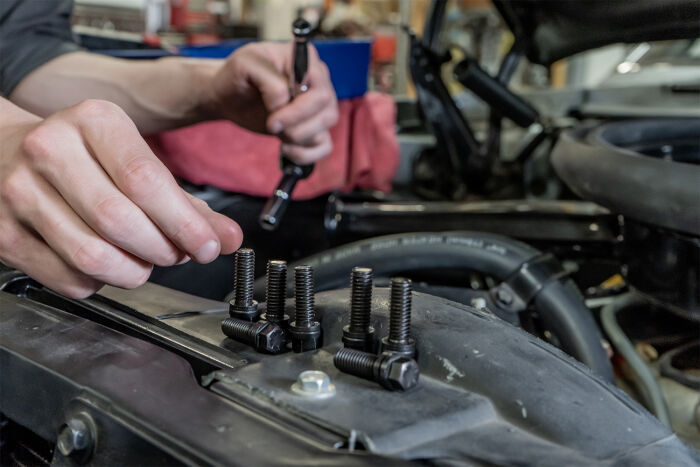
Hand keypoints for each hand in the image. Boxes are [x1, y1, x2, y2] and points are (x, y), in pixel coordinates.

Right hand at [0, 99, 241, 297]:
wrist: (5, 151)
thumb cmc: (84, 157)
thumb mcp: (134, 160)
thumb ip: (186, 202)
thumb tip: (227, 238)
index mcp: (92, 121)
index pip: (145, 180)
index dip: (184, 223)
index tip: (208, 246)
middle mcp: (50, 150)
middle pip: (121, 221)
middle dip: (162, 250)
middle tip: (177, 254)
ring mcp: (19, 192)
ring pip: (93, 256)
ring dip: (134, 272)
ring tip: (145, 262)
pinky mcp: (3, 233)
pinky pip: (68, 278)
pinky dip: (100, 284)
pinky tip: (108, 265)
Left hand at [204, 42, 338, 164]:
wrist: (230, 96)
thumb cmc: (238, 75)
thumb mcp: (245, 66)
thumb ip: (269, 80)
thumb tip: (285, 103)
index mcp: (307, 61)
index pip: (320, 91)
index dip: (299, 110)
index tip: (272, 118)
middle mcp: (318, 82)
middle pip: (328, 113)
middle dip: (298, 127)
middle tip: (272, 126)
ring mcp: (318, 106)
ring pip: (326, 130)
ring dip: (299, 139)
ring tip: (276, 134)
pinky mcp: (312, 127)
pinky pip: (324, 146)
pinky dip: (306, 154)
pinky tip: (286, 149)